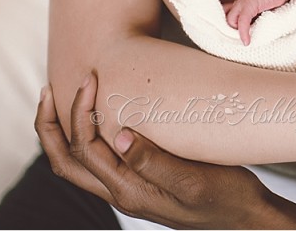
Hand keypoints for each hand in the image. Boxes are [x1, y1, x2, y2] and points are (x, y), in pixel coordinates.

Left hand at [36, 72, 283, 228]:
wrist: (246, 216)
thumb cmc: (225, 197)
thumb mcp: (192, 180)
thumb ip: (154, 162)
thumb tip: (120, 137)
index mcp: (128, 192)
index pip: (85, 150)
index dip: (80, 112)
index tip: (92, 79)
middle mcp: (121, 193)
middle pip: (65, 163)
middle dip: (50, 125)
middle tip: (49, 89)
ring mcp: (129, 189)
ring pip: (77, 164)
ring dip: (62, 132)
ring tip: (59, 99)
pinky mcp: (139, 182)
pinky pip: (98, 161)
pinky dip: (85, 137)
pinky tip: (98, 117)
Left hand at [225, 0, 288, 44]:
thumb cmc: (273, 1)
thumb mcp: (260, 13)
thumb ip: (254, 21)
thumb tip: (253, 36)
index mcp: (239, 6)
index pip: (227, 18)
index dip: (229, 29)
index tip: (236, 40)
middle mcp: (238, 4)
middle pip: (226, 21)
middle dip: (230, 33)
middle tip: (239, 43)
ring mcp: (242, 4)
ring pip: (231, 21)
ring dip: (235, 34)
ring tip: (243, 43)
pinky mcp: (249, 5)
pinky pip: (242, 21)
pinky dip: (243, 33)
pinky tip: (246, 41)